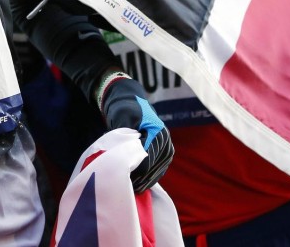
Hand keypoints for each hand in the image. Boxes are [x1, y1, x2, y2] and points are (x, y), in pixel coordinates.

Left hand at [99, 75, 173, 191]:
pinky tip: (139, 183)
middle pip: (154, 167)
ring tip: (132, 187)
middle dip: (140, 178)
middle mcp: (165, 141)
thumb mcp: (122, 119)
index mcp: (158, 133)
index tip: (123, 178)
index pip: (148, 160)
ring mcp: (166, 147)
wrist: (130, 101)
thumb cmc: (124, 109)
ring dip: (145, 180)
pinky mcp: (163, 153)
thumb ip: (127, 136)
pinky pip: (158, 169)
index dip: (136, 171)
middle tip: (126, 186)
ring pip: (157, 170)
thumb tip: (132, 158)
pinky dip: (149, 176)